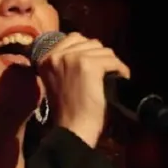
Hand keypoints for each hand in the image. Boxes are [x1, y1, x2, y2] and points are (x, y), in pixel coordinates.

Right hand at [36, 32, 130, 146]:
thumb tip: (86, 50)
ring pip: (103, 50)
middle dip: (102, 57)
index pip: (74, 38)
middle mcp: (57, 54)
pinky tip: (121, 78)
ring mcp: (73, 58)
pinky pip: (112, 60)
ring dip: (112, 63)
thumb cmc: (67, 111)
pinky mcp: (89, 65)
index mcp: (46, 58)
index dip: (89, 50)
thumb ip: (64, 64)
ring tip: (114, 76)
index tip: (97, 63)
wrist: (73, 129)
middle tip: (107, 71)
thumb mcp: (57, 81)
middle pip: (90, 43)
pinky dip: (121, 69)